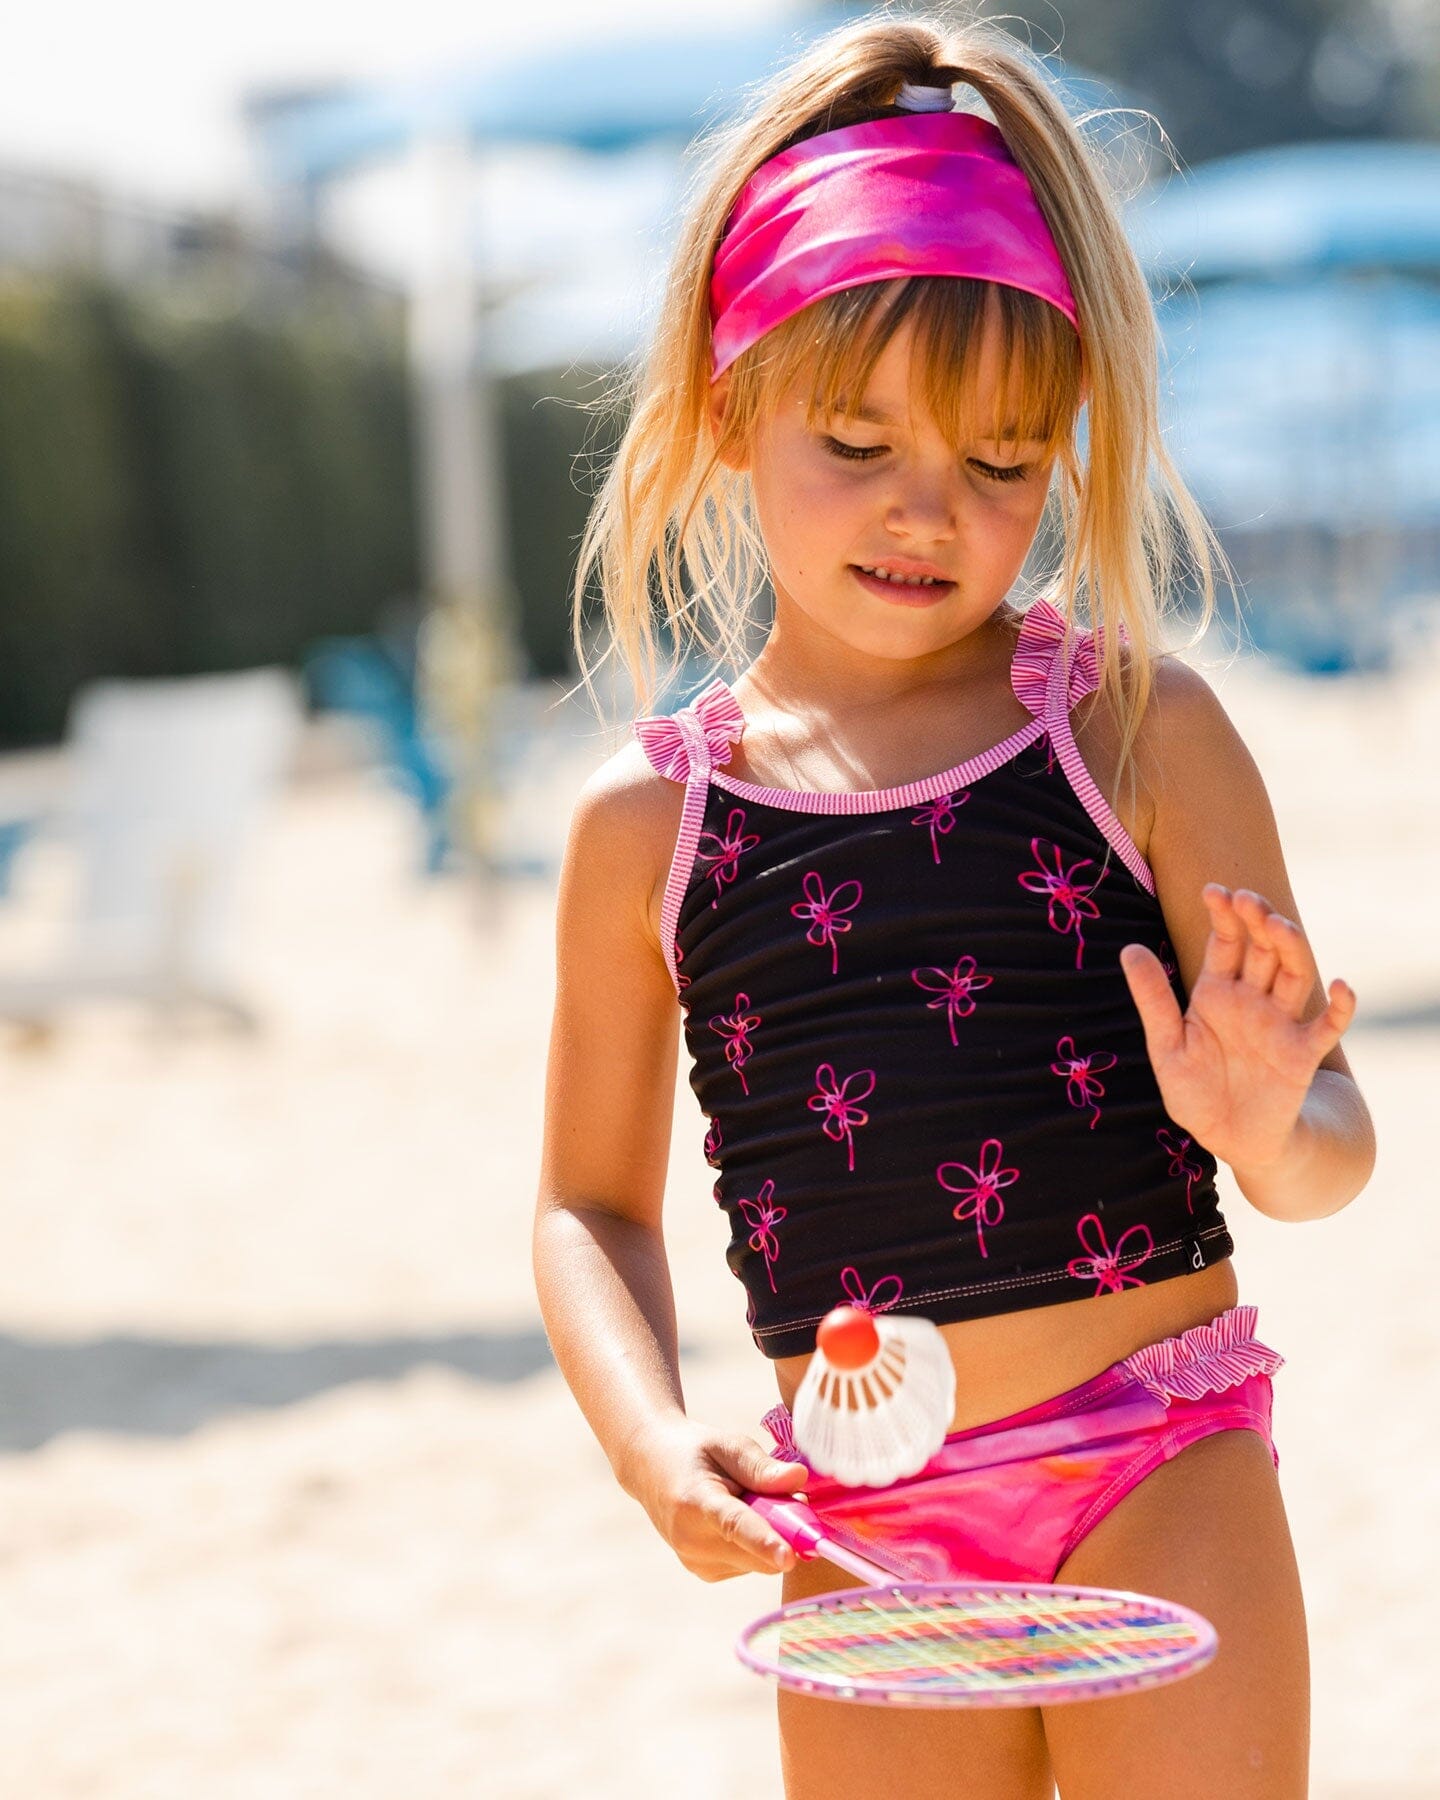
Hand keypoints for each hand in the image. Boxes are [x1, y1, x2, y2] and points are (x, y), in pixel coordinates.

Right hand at [623, 1416, 807, 1581]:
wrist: (650, 1467)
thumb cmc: (694, 1451)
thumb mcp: (727, 1445)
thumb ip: (761, 1467)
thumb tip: (799, 1479)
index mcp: (695, 1500)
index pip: (734, 1525)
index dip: (763, 1542)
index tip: (788, 1557)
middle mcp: (691, 1539)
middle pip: (757, 1552)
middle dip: (782, 1531)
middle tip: (781, 1495)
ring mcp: (695, 1561)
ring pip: (758, 1562)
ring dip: (768, 1538)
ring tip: (745, 1503)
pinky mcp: (704, 1573)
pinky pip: (749, 1565)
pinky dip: (754, 1547)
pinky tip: (736, 1521)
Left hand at [1119, 884, 1355, 1172]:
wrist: (1227, 1139)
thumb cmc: (1193, 1090)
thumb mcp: (1166, 1045)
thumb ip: (1153, 999)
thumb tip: (1130, 948)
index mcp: (1217, 991)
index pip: (1224, 942)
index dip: (1223, 915)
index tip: (1215, 890)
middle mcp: (1252, 999)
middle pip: (1263, 949)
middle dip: (1257, 922)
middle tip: (1246, 900)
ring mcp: (1280, 1024)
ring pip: (1295, 975)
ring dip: (1291, 948)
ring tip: (1279, 926)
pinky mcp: (1302, 1055)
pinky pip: (1327, 1026)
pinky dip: (1342, 1007)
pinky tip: (1341, 984)